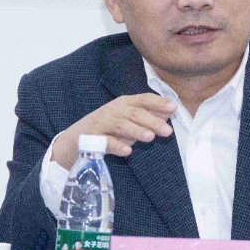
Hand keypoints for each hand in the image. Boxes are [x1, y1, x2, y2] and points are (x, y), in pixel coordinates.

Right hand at [51, 93, 176, 167]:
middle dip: (152, 121)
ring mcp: (102, 123)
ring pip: (121, 125)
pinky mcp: (92, 138)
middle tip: (168, 131)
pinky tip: (128, 151)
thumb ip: (148, 116)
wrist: (76, 139)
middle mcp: (113, 110)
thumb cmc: (109, 128)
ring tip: (150, 137)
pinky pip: (105, 142)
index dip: (158, 102)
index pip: (143, 99)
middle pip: (134, 113)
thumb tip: (170, 111)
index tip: (174, 107)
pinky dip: (116, 146)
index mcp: (124, 103)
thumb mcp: (129, 120)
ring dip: (136, 131)